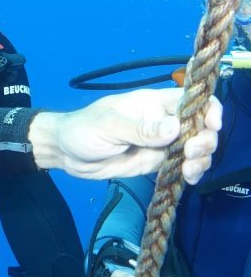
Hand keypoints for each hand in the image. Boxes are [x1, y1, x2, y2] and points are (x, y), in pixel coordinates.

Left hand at [29, 88, 221, 182]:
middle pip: (199, 125)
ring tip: (189, 170)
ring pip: (195, 147)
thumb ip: (140, 129)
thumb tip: (174, 127)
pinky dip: (191, 171)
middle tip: (190, 153)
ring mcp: (161, 142)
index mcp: (152, 103)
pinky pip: (182, 165)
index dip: (207, 108)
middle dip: (205, 139)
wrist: (66, 153)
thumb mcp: (109, 126)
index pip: (191, 98)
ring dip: (201, 158)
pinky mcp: (156, 161)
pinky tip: (188, 178)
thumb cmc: (83, 130)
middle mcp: (163, 120)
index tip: (210, 125)